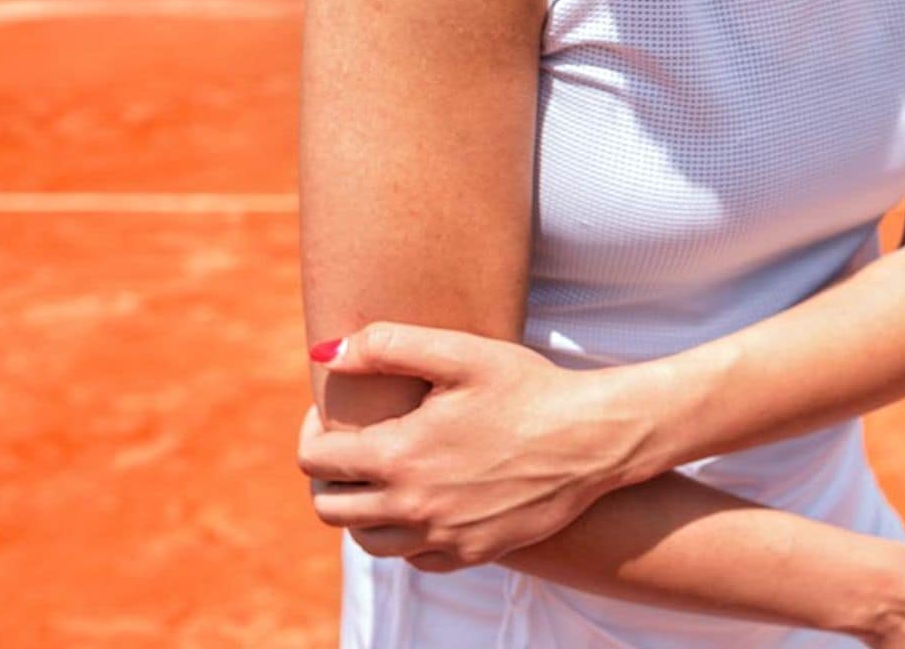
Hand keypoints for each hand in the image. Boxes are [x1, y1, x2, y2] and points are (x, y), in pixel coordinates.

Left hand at [297, 322, 661, 571]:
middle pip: (329, 508)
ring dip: (361, 510)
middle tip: (350, 447)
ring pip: (366, 541)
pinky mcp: (473, 552)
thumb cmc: (529, 387)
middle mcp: (413, 505)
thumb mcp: (461, 352)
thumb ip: (386, 346)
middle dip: (327, 475)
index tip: (331, 413)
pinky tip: (423, 502)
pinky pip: (414, 558)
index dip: (311, 430)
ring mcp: (443, 535)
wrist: (593, 438)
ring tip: (381, 477)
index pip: (315, 459)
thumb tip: (324, 353)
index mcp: (399, 455)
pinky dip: (405, 535)